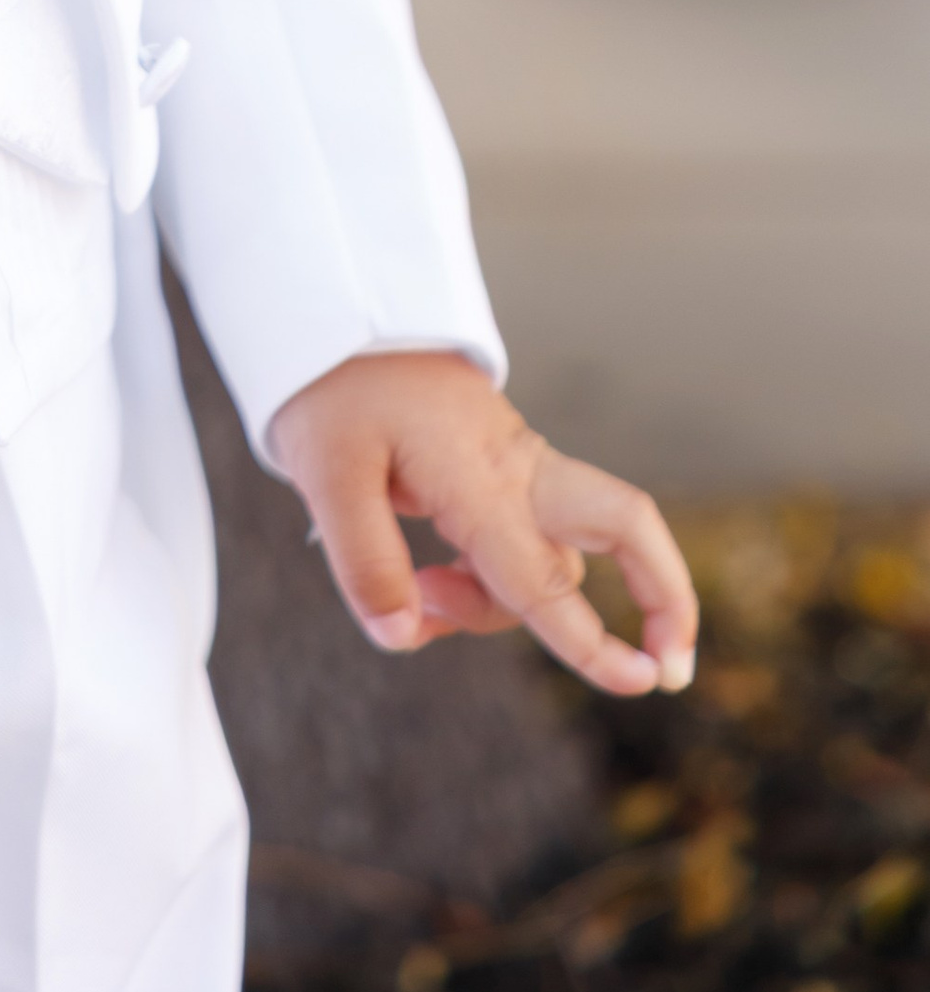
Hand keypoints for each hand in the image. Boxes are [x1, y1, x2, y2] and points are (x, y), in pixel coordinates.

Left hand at [269, 349, 697, 699]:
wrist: (333, 306)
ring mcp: (512, 463)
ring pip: (551, 556)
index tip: (642, 684)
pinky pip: (519, 538)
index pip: (543, 581)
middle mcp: (515, 470)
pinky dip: (495, 580)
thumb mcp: (325, 473)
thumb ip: (366, 564)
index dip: (591, 643)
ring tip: (421, 602)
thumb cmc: (332, 384)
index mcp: (480, 476)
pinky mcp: (492, 464)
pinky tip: (435, 587)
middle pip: (625, 526)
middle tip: (667, 668)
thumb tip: (402, 638)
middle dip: (663, 593)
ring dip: (507, 603)